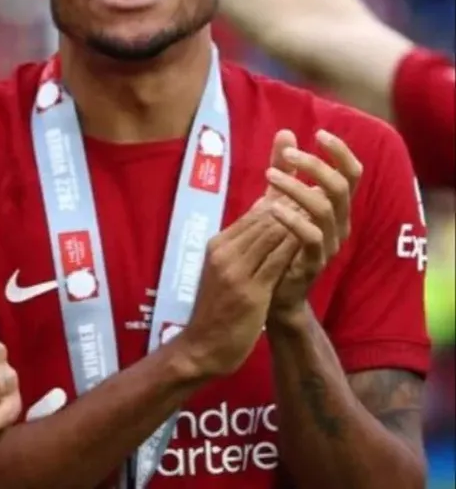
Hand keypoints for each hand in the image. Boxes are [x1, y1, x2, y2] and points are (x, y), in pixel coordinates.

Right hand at [175, 133, 306, 377]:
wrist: (203, 346)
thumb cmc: (219, 308)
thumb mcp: (226, 268)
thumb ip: (246, 241)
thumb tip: (264, 212)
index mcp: (219, 244)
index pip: (255, 212)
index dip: (283, 196)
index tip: (306, 182)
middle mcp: (225, 251)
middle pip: (264, 216)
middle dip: (294, 200)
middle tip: (322, 184)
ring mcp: (235, 270)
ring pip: (272, 233)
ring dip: (299, 217)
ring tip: (323, 204)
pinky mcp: (249, 290)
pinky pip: (277, 260)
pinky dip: (295, 244)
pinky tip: (314, 236)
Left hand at [265, 129, 361, 325]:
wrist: (274, 291)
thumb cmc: (278, 240)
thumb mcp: (279, 198)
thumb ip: (284, 168)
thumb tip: (286, 132)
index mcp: (336, 206)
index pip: (351, 174)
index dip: (341, 152)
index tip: (319, 133)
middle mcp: (339, 223)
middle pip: (340, 186)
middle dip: (314, 165)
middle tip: (286, 155)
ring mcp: (329, 244)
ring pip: (324, 208)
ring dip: (297, 187)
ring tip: (270, 175)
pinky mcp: (314, 262)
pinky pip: (311, 237)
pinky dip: (292, 219)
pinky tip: (272, 208)